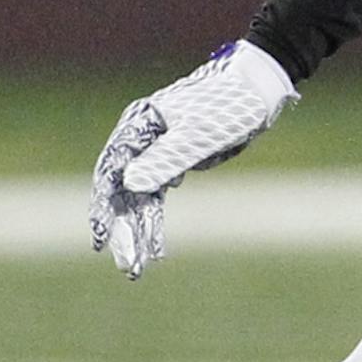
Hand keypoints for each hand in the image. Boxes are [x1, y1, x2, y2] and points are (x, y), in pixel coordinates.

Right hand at [90, 41, 297, 278]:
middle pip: (123, 190)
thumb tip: (129, 184)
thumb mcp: (197, 136)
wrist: (258, 91)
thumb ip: (164, 159)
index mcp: (139, 126)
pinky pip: (157, 196)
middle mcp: (141, 139)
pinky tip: (156, 249)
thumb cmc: (228, 105)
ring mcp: (156, 151)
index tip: (102, 241)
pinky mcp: (174, 160)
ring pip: (139, 198)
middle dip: (124, 230)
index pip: (111, 173)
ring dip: (139, 231)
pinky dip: (155, 221)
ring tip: (137, 269)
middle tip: (128, 267)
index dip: (104, 208)